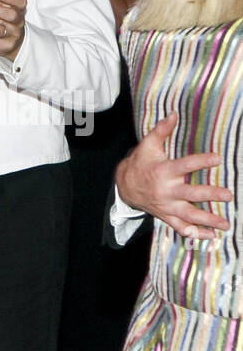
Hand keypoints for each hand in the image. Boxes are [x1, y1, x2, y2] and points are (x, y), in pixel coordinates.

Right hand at [115, 111, 232, 238]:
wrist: (124, 187)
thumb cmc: (140, 164)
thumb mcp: (147, 146)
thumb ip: (161, 131)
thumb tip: (174, 114)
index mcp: (163, 172)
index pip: (185, 166)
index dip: (201, 162)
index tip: (218, 159)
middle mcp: (166, 191)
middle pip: (191, 194)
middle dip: (210, 196)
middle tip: (228, 195)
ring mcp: (166, 205)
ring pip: (189, 215)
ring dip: (208, 221)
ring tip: (225, 224)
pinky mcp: (166, 215)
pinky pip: (180, 227)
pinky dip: (195, 233)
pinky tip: (211, 236)